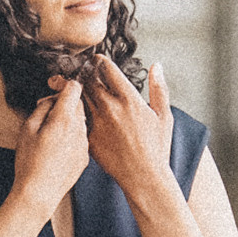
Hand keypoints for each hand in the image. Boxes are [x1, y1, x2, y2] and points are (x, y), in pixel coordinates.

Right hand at [10, 78, 88, 225]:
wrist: (39, 193)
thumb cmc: (29, 163)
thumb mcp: (27, 129)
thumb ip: (42, 108)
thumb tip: (51, 100)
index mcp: (64, 119)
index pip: (74, 88)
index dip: (63, 84)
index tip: (55, 86)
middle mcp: (79, 130)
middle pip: (79, 104)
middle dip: (64, 103)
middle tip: (47, 111)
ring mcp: (84, 144)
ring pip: (80, 122)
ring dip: (68, 120)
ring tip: (50, 132)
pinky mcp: (86, 157)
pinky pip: (81, 138)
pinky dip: (71, 137)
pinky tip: (57, 147)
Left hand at [84, 56, 174, 203]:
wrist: (144, 176)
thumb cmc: (157, 148)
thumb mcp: (164, 115)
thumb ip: (159, 88)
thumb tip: (157, 66)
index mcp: (130, 99)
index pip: (106, 68)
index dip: (99, 61)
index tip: (97, 61)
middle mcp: (111, 108)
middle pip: (88, 79)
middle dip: (84, 72)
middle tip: (82, 71)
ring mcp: (97, 123)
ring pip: (79, 97)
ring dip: (76, 90)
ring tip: (74, 87)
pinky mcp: (88, 137)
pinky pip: (77, 118)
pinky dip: (74, 111)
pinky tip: (74, 111)